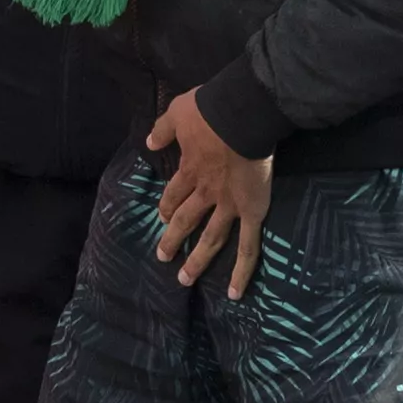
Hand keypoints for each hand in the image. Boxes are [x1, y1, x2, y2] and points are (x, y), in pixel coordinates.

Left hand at [149, 90, 272, 298]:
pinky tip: (233, 292)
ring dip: (196, 260)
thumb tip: (149, 143)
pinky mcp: (252, 213)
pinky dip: (241, 272)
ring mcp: (229, 206)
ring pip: (210, 238)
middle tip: (162, 257)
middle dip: (172, 239)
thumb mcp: (177, 112)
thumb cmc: (211, 110)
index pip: (173, 193)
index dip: (166, 205)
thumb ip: (163, 129)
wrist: (242, 114)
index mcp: (190, 169)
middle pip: (185, 220)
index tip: (161, 215)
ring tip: (184, 279)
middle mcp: (205, 193)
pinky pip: (248, 247)